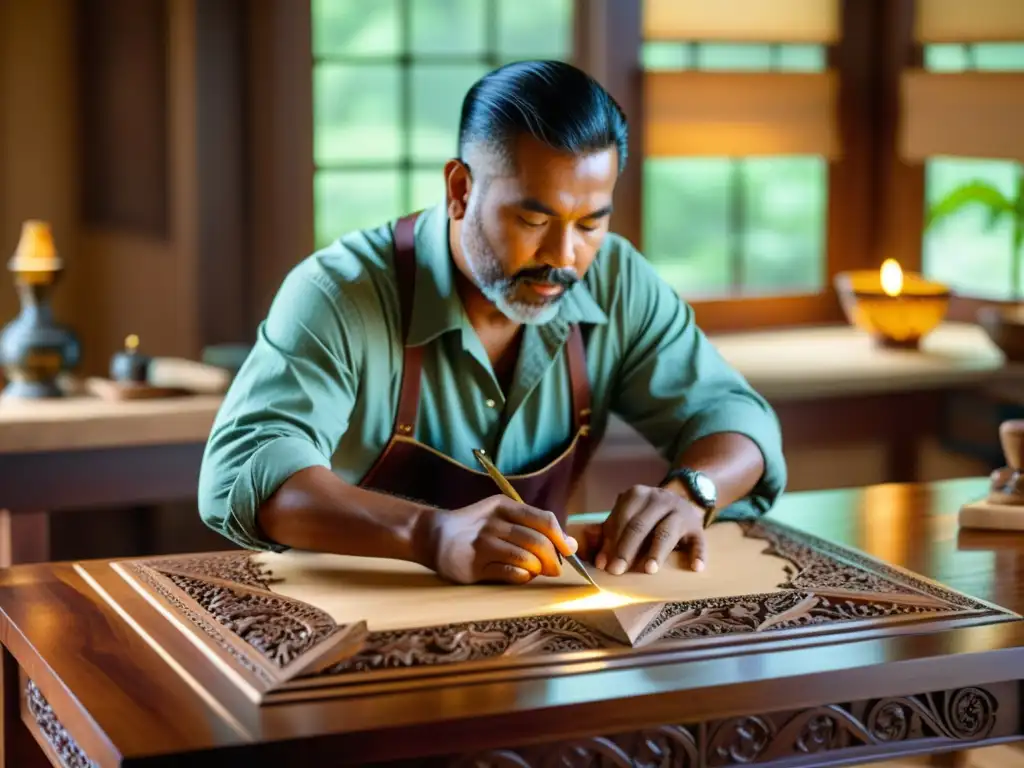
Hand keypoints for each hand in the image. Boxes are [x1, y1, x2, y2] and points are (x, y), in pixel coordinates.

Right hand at [431, 495, 577, 584]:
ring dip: (537, 569)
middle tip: (554, 569)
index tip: (568, 551)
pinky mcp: (474, 566)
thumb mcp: (502, 516)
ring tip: (535, 571)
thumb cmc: (476, 527)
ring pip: (526, 558)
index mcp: (504, 506)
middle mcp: (494, 522)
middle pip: (537, 542)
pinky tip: (521, 576)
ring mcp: (483, 544)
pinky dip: (522, 577)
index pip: (544, 520)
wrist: (433, 536)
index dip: (561, 538)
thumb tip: (571, 544)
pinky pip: (510, 573)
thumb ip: (534, 526)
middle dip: (552, 558)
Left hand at [588, 484, 706, 575]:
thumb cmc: (647, 516)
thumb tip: (596, 557)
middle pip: (640, 525)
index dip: (610, 542)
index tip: (603, 564)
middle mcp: (660, 499)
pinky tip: (695, 568)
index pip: (621, 519)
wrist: (683, 499)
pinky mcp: (698, 527)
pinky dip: (698, 554)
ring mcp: (681, 511)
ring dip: (657, 551)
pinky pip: (699, 541)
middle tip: (617, 571)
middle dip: (626, 549)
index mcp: (638, 495)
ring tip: (649, 570)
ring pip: (667, 532)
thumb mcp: (628, 517)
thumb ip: (609, 533)